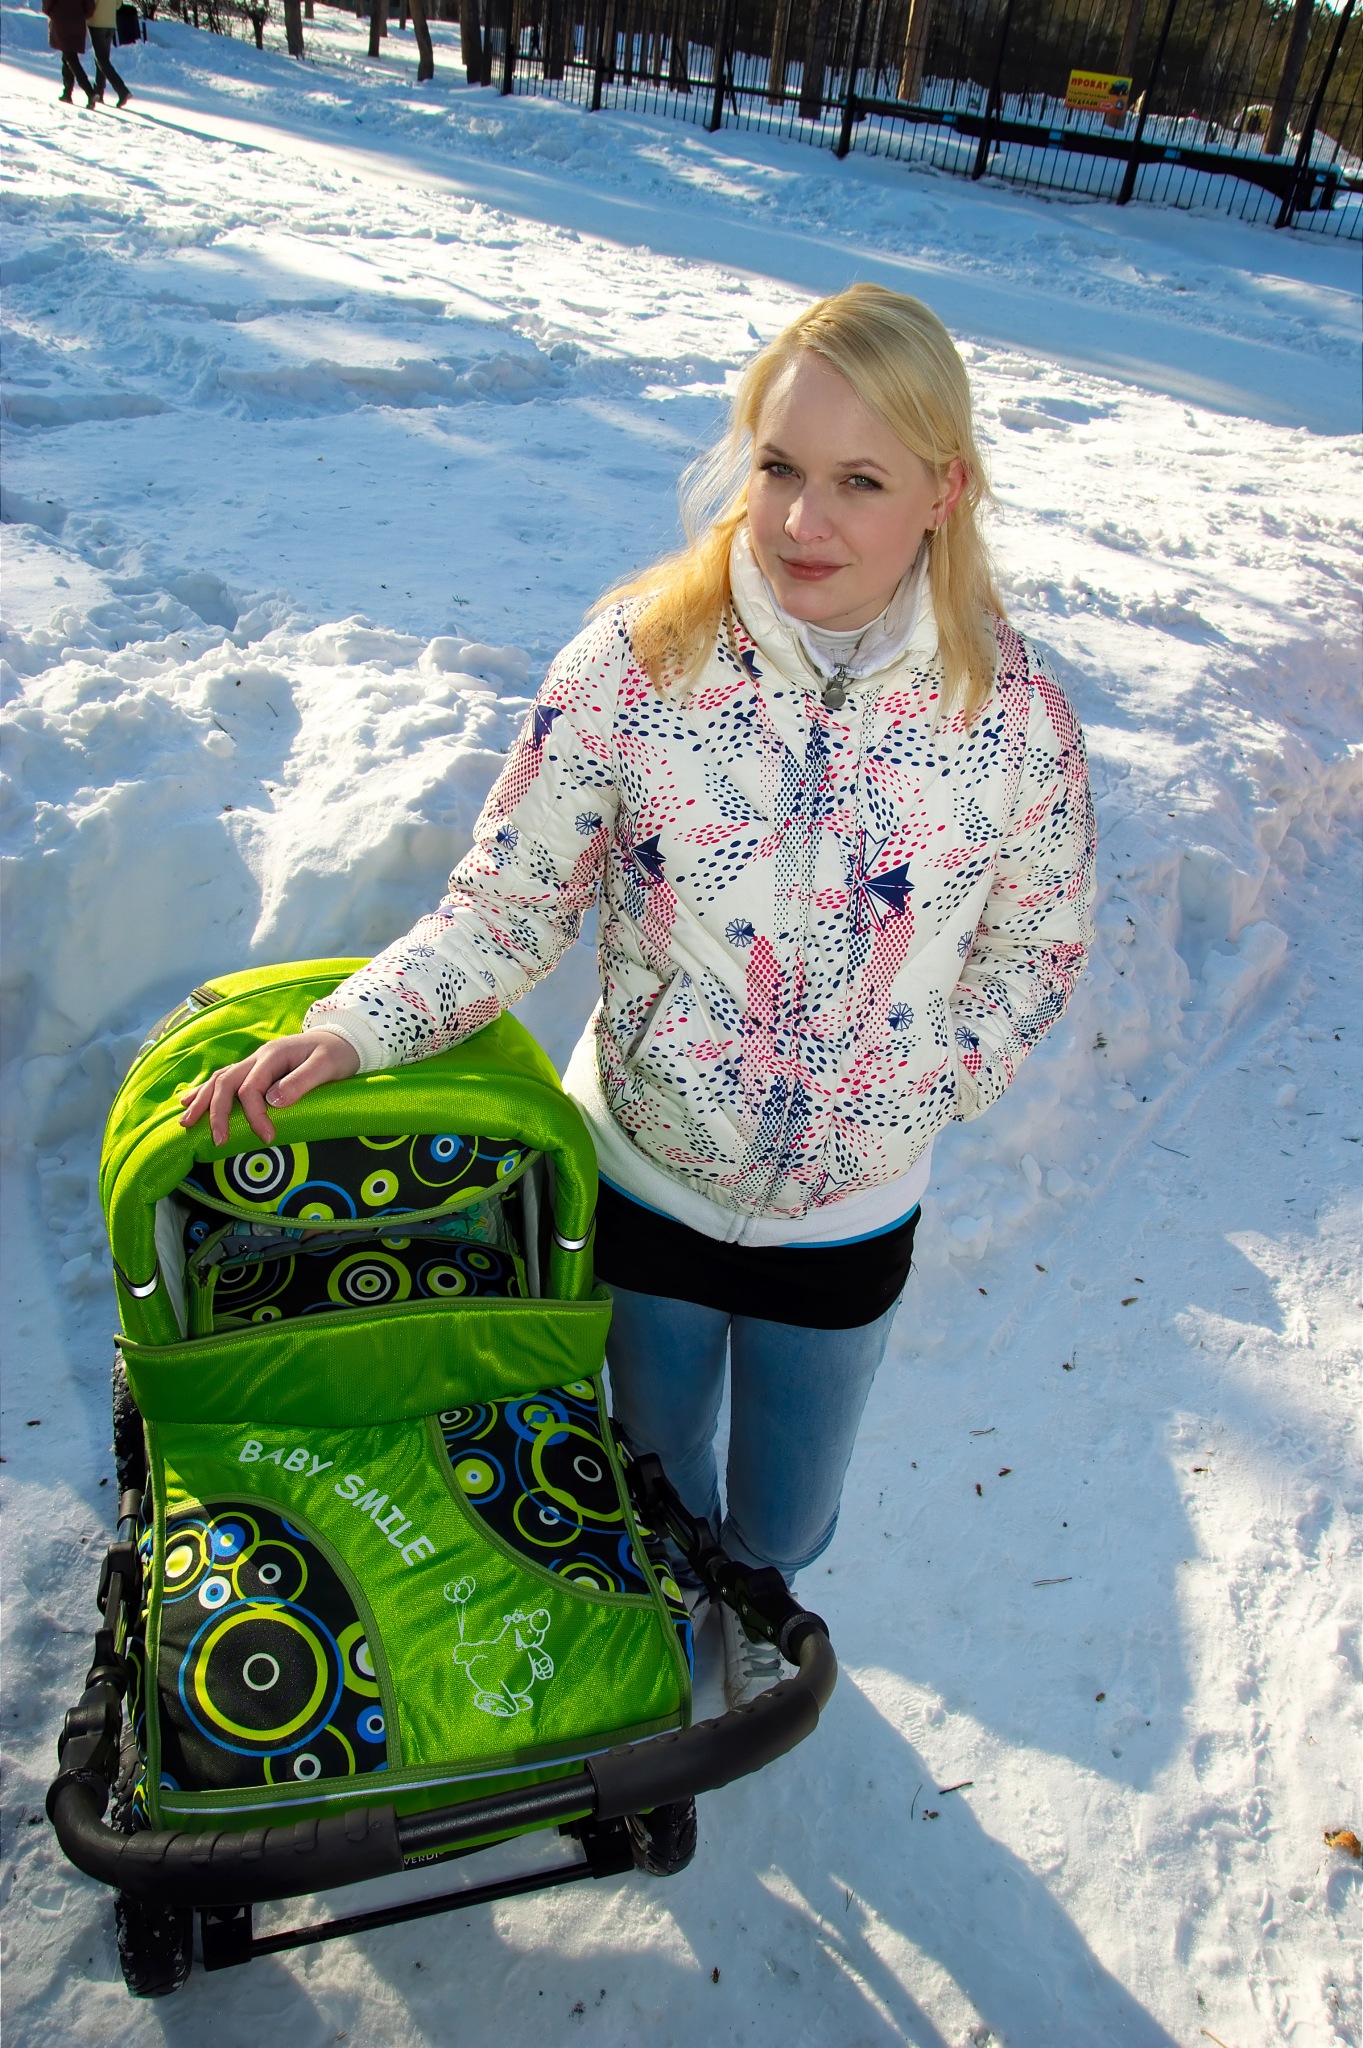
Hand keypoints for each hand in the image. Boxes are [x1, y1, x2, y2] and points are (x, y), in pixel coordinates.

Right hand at [178, 1030, 360, 1146]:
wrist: (342, 1039)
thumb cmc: (336, 1054)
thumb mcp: (326, 1066)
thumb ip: (301, 1082)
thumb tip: (273, 1102)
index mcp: (273, 1056)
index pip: (251, 1088)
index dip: (254, 1115)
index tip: (267, 1137)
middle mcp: (258, 1057)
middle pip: (226, 1083)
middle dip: (217, 1112)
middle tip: (218, 1140)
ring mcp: (254, 1062)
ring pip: (219, 1079)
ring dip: (201, 1101)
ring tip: (186, 1123)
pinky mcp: (255, 1069)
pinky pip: (224, 1079)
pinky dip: (205, 1091)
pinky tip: (189, 1101)